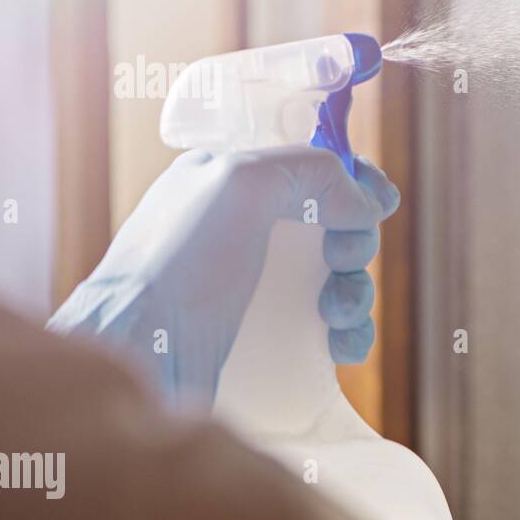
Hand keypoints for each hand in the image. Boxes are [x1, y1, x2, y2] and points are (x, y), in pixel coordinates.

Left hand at [48, 147, 398, 410]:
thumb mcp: (242, 180)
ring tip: (336, 314)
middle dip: (356, 243)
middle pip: (339, 226)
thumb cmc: (176, 261)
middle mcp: (250, 232)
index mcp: (237, 183)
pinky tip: (341, 347)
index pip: (315, 168)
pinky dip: (350, 334)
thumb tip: (364, 205)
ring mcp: (261, 288)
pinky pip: (331, 330)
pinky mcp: (270, 339)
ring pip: (341, 280)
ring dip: (357, 293)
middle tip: (339, 260)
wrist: (140, 351)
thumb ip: (314, 171)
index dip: (356, 181)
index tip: (379, 202)